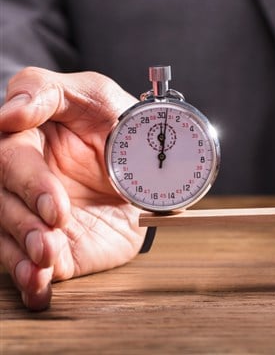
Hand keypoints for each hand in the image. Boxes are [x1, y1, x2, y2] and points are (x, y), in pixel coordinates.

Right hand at [0, 67, 144, 309]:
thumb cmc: (120, 122)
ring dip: (24, 252)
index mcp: (25, 139)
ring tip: (47, 260)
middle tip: (56, 225)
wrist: (153, 168)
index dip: (28, 180)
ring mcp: (35, 216)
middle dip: (26, 219)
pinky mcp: (55, 246)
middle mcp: (23, 180)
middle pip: (4, 200)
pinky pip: (31, 268)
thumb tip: (8, 113)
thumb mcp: (94, 93)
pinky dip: (31, 282)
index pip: (8, 157)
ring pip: (8, 237)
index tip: (52, 201)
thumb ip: (47, 92)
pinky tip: (39, 290)